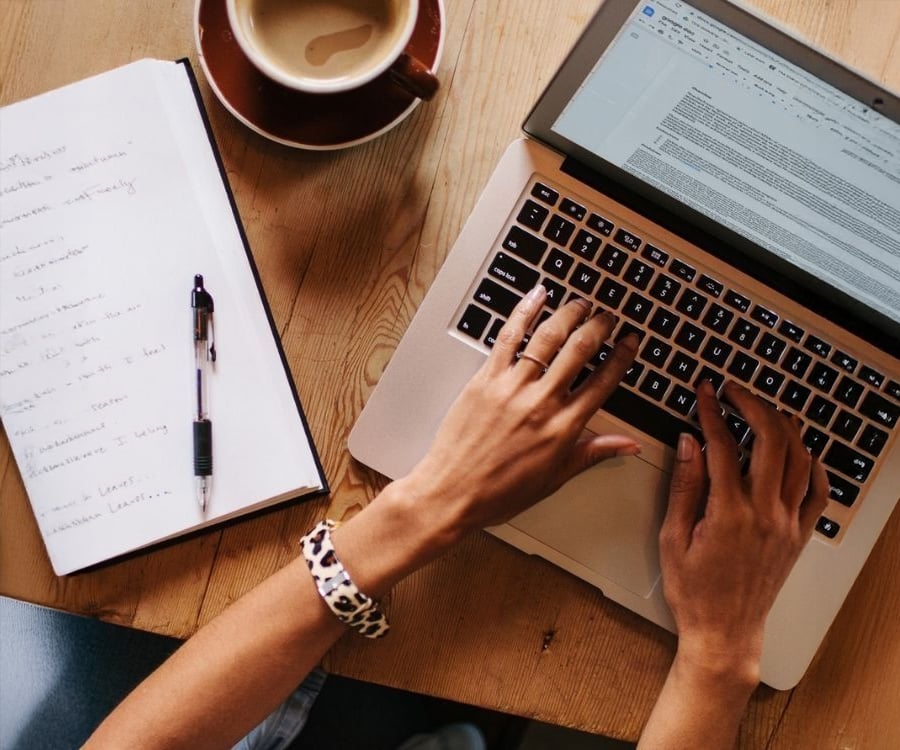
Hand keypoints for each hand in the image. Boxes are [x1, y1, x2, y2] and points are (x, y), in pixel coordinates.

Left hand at [402, 286, 638, 540]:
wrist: (452, 493)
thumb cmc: (500, 491)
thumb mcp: (555, 477)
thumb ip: (593, 452)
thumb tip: (628, 444)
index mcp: (563, 428)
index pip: (603, 382)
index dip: (621, 357)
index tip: (630, 342)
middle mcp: (541, 402)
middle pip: (580, 350)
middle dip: (599, 326)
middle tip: (608, 316)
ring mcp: (512, 387)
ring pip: (547, 338)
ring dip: (569, 314)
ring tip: (581, 303)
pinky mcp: (485, 379)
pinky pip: (508, 337)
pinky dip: (524, 312)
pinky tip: (537, 296)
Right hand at [659, 380, 828, 682]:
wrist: (725, 631)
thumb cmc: (694, 590)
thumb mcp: (673, 537)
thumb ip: (684, 486)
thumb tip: (689, 443)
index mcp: (728, 514)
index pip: (723, 446)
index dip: (712, 411)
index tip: (704, 392)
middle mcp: (765, 514)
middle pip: (771, 440)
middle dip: (752, 405)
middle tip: (734, 391)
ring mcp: (787, 524)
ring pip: (799, 459)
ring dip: (783, 426)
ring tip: (763, 410)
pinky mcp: (799, 535)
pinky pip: (818, 492)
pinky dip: (814, 464)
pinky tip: (800, 450)